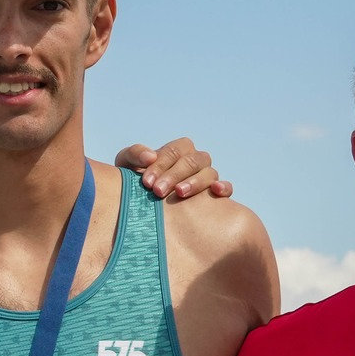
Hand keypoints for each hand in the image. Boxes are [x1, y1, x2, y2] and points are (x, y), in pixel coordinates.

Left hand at [115, 137, 232, 199]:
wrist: (139, 204)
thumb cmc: (132, 180)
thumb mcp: (126, 164)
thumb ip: (134, 154)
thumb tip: (150, 156)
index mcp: (178, 151)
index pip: (175, 151)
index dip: (161, 164)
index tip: (146, 181)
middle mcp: (195, 161)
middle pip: (193, 161)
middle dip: (174, 175)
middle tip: (157, 191)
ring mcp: (207, 176)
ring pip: (210, 172)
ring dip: (196, 182)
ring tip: (179, 193)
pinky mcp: (215, 194)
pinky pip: (227, 187)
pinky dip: (225, 187)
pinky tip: (216, 192)